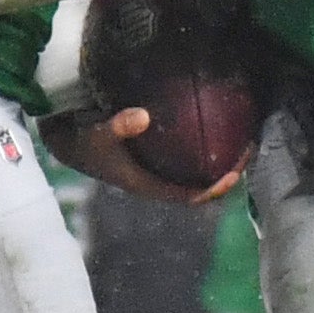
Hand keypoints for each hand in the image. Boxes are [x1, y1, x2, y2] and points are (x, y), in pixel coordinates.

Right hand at [41, 105, 243, 204]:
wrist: (64, 140)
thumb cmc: (82, 142)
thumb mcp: (97, 135)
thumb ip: (117, 127)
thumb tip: (142, 116)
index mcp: (146, 184)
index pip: (188, 196)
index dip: (214, 189)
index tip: (235, 173)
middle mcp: (156, 179)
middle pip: (200, 184)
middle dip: (226, 171)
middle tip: (249, 148)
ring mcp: (157, 168)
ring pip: (196, 169)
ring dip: (219, 158)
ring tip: (242, 136)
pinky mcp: (155, 154)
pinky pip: (187, 154)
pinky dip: (205, 144)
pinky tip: (217, 120)